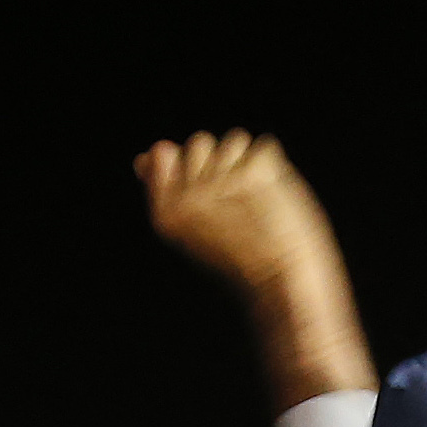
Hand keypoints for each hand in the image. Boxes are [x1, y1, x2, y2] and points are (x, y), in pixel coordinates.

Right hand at [137, 130, 336, 291]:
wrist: (283, 286)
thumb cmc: (240, 260)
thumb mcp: (191, 230)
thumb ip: (164, 189)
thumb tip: (144, 156)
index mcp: (165, 213)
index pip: (165, 152)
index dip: (192, 167)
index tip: (212, 199)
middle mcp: (186, 196)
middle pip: (199, 140)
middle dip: (221, 162)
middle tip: (238, 203)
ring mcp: (220, 183)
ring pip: (234, 139)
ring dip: (249, 163)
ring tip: (258, 201)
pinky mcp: (256, 173)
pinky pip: (265, 146)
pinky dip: (275, 168)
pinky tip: (274, 198)